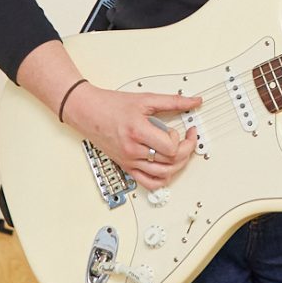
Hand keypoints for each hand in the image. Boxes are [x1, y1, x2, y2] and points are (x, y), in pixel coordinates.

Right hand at [64, 84, 201, 190]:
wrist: (88, 112)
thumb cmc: (111, 105)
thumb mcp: (145, 99)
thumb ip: (172, 101)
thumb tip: (193, 102)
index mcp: (138, 131)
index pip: (170, 148)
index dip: (181, 140)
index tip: (183, 131)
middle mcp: (133, 150)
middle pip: (170, 161)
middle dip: (185, 151)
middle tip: (187, 139)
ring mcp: (129, 161)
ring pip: (163, 174)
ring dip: (178, 165)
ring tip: (179, 152)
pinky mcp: (126, 166)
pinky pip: (149, 183)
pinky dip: (162, 179)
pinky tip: (167, 167)